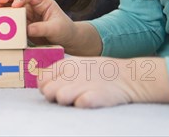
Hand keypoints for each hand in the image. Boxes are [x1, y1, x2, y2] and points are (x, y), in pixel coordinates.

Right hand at [0, 0, 75, 46]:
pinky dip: (3, 17)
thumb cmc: (64, 30)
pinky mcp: (22, 23)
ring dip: (2, 5)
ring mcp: (26, 13)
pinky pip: (12, 18)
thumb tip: (25, 30)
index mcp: (42, 1)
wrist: (67, 40)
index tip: (15, 5)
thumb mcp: (55, 29)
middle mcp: (33, 5)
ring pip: (12, 6)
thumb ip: (41, 28)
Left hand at [38, 56, 168, 107]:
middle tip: (65, 96)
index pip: (42, 79)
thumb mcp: (75, 65)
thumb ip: (58, 72)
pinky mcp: (97, 96)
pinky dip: (81, 104)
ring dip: (65, 101)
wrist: (127, 77)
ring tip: (76, 99)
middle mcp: (72, 74)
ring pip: (60, 97)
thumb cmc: (97, 73)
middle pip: (48, 91)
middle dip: (52, 96)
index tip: (53, 89)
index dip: (45, 86)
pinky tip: (87, 101)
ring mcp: (84, 84)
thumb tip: (40, 82)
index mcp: (65, 65)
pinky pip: (80, 103)